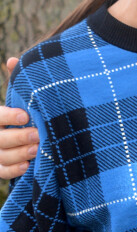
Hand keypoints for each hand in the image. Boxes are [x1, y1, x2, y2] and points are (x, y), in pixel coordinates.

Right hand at [0, 57, 38, 179]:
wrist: (19, 131)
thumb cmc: (22, 109)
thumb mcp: (19, 95)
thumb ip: (16, 79)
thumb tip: (12, 60)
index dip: (9, 117)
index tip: (26, 115)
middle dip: (18, 137)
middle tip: (38, 134)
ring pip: (1, 156)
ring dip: (19, 154)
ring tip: (38, 149)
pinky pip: (1, 172)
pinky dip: (12, 170)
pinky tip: (27, 165)